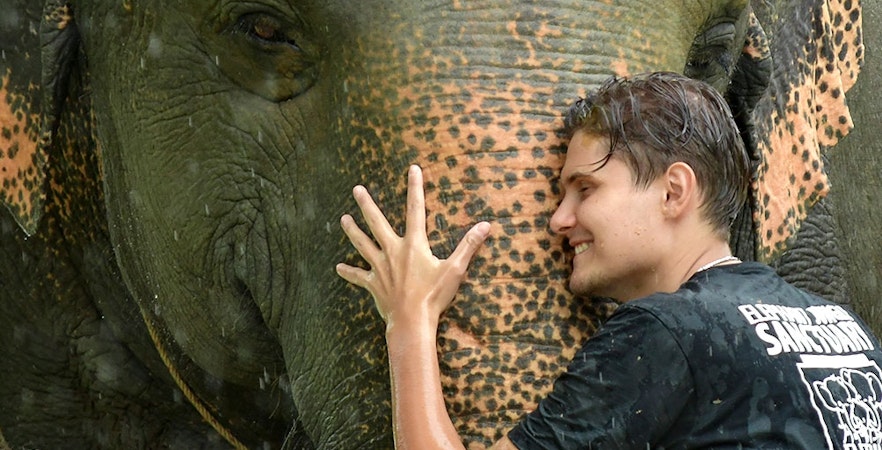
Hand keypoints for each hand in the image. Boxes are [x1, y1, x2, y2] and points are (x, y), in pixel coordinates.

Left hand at [336, 165, 490, 329]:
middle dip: (367, 205)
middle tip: (357, 189)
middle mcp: (393, 251)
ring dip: (352, 231)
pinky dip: (349, 272)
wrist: (412, 321)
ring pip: (362, 244)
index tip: (412, 169)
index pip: (416, 209)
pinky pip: (358, 276)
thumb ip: (469, 245)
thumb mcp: (455, 269)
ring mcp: (380, 268)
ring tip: (343, 219)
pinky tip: (338, 267)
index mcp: (413, 245)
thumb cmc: (434, 296)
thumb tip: (486, 226)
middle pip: (377, 223)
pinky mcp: (374, 285)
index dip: (415, 188)